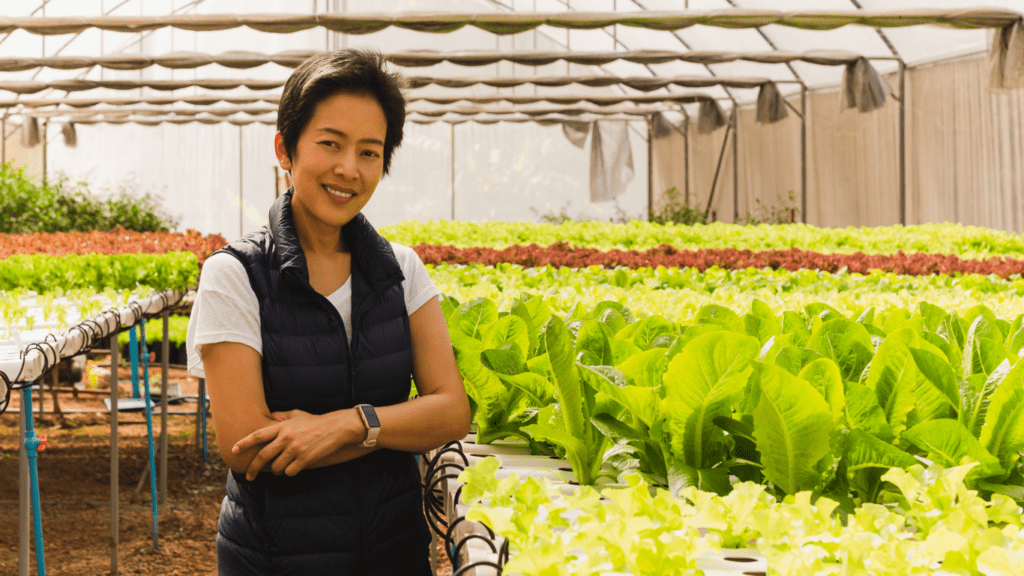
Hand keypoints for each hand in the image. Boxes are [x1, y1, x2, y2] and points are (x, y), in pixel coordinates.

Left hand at [231, 409, 359, 480]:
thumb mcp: (297, 414)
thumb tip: (269, 417)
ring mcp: (295, 450)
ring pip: (276, 468)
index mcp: (282, 426)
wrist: (336, 427)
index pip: (258, 435)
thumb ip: (282, 416)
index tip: (234, 450)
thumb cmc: (316, 421)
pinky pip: (290, 472)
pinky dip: (290, 473)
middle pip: (263, 456)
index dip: (244, 443)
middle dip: (253, 468)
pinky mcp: (305, 459)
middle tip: (249, 475)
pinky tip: (294, 468)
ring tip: (281, 468)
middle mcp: (286, 438)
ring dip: (277, 471)